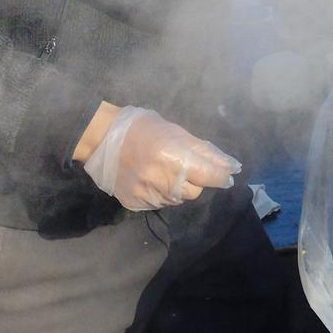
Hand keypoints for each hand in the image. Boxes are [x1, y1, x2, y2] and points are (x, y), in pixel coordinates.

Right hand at [80, 106, 239, 211]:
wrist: (102, 138)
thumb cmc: (143, 129)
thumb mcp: (176, 132)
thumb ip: (203, 151)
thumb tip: (230, 166)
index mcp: (174, 157)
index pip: (209, 176)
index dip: (222, 177)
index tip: (229, 176)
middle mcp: (162, 180)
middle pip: (195, 192)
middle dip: (196, 181)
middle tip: (185, 167)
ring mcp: (148, 194)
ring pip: (177, 200)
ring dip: (178, 188)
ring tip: (164, 171)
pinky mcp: (136, 203)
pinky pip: (159, 203)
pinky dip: (161, 193)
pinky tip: (151, 179)